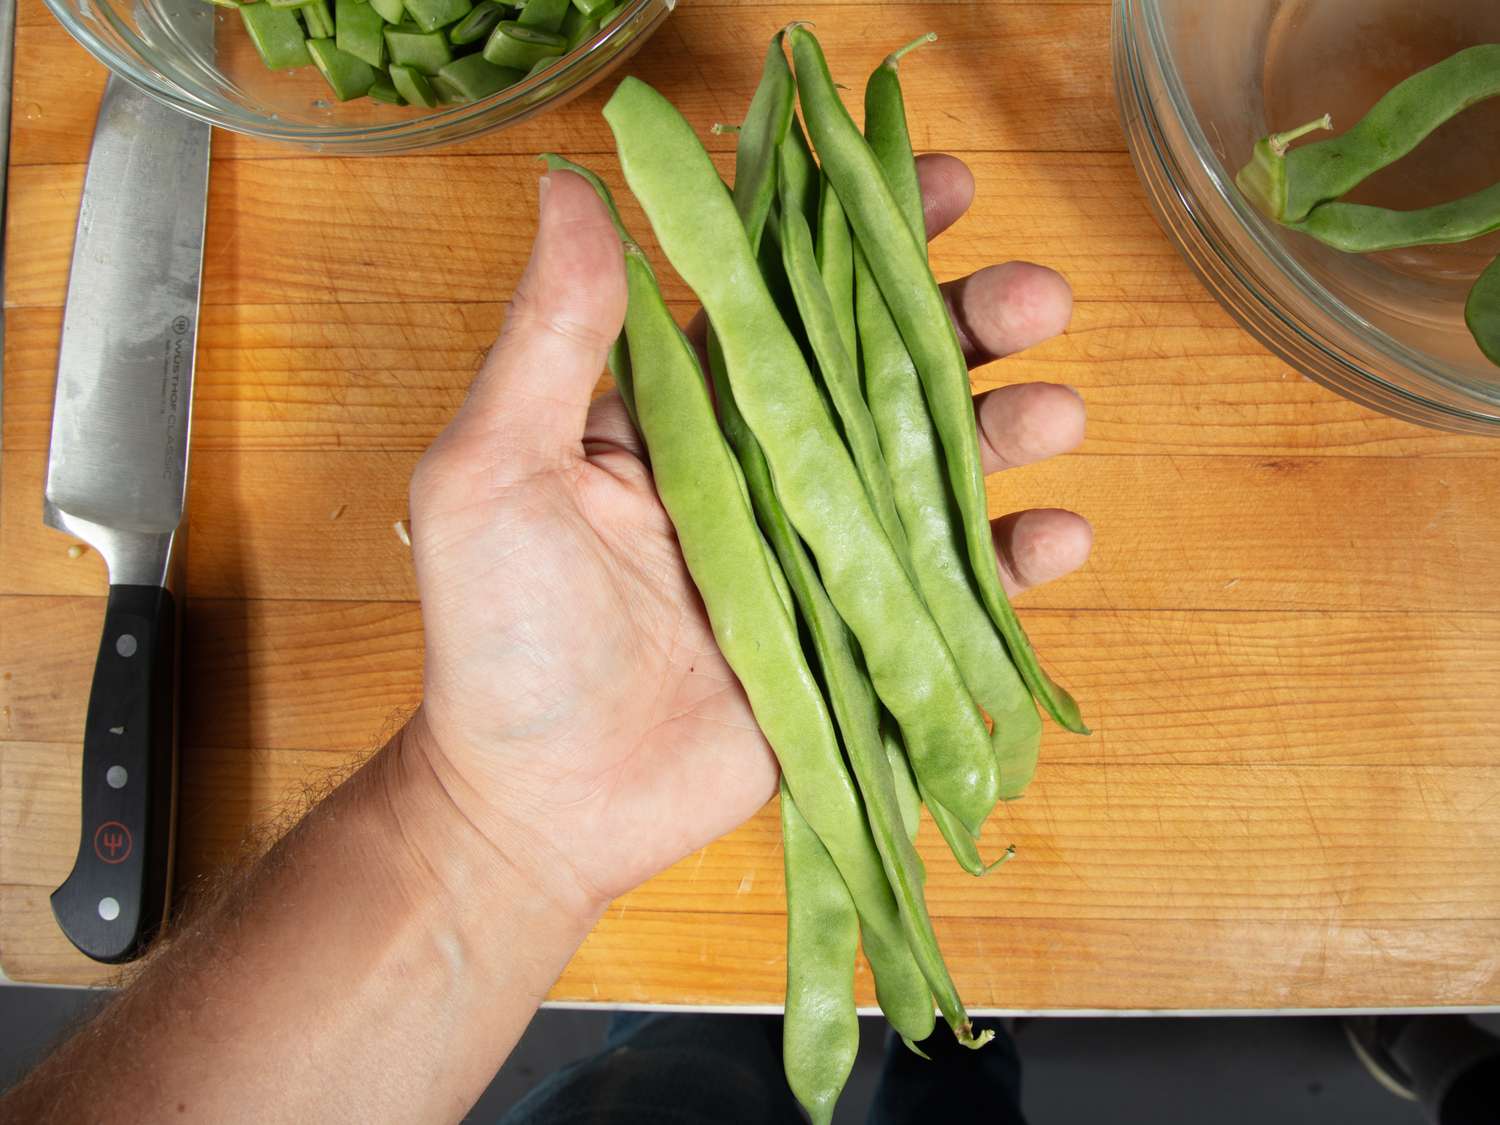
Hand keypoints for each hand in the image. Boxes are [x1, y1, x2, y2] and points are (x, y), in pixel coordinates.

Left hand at [403, 159, 1091, 918]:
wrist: (542, 805)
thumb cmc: (498, 641)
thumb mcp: (493, 475)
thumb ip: (546, 339)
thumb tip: (571, 188)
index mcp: (684, 410)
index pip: (787, 292)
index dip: (864, 234)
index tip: (945, 184)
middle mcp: (762, 467)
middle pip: (883, 371)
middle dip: (964, 325)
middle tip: (1034, 298)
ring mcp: (817, 554)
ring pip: (933, 469)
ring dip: (1004, 428)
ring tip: (1053, 407)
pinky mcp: (854, 639)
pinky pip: (948, 591)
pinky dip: (1009, 565)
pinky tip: (1059, 534)